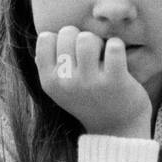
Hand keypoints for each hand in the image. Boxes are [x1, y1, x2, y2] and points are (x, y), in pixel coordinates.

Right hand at [35, 26, 152, 137]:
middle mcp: (66, 83)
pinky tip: (117, 57)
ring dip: (99, 41)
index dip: (61, 38)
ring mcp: (89, 83)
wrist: (116, 128)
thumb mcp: (61, 89)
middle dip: (82, 37)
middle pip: (68, 33)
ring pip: (87, 38)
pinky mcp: (115, 81)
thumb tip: (43, 38)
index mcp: (49, 82)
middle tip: (91, 54)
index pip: (46, 37)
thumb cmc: (88, 100)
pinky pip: (114, 46)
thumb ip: (49, 65)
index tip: (72, 52)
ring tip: (103, 55)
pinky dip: (117, 46)